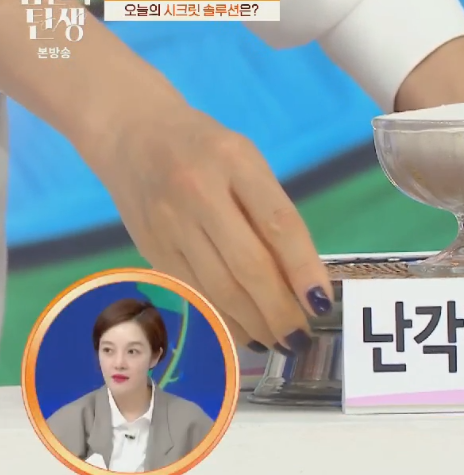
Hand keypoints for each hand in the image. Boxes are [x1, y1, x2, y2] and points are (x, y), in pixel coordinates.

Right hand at [95, 108, 333, 353]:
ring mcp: (171, 224)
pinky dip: (221, 320)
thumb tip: (301, 277)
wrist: (132, 133)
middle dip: (280, 310)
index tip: (321, 303)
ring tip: (280, 341)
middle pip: (248, 266)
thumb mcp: (247, 161)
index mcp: (235, 163)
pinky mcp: (150, 248)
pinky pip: (192, 293)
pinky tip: (244, 333)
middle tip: (302, 337)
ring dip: (254, 323)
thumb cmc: (205, 148)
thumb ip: (271, 210)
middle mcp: (199, 193)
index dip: (303, 269)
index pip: (279, 224)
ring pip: (218, 288)